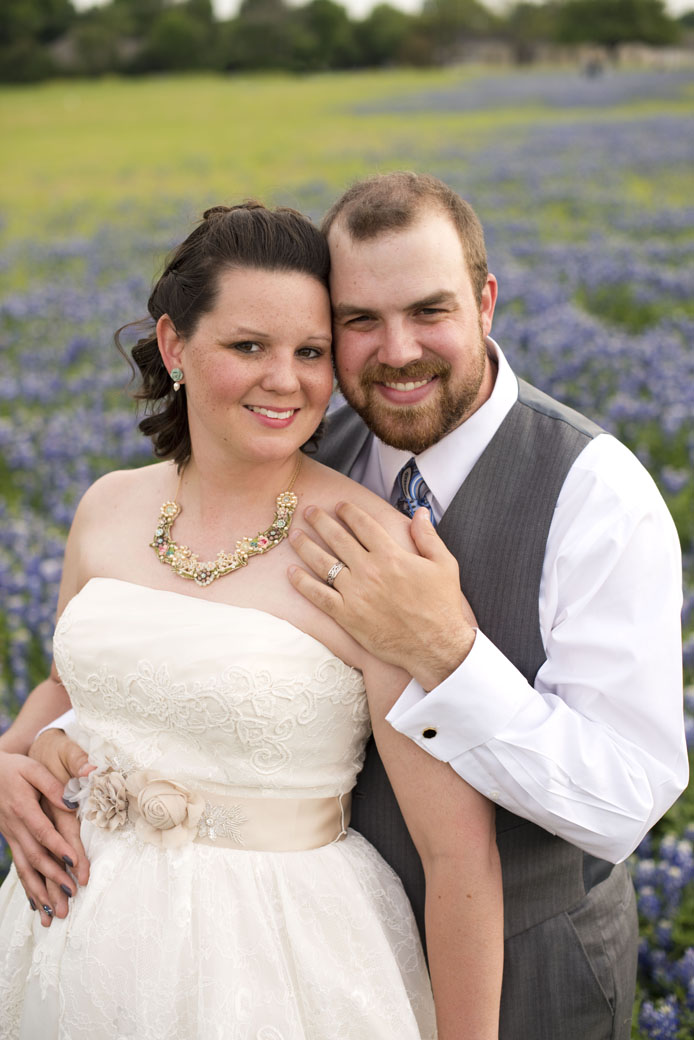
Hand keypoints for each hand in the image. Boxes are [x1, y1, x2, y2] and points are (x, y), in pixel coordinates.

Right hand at [29, 730, 93, 924]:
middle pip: (34, 857)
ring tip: (55, 912)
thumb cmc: (14, 768)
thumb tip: (72, 801)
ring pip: (25, 869)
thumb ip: (52, 786)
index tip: (74, 861)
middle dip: (53, 878)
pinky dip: (28, 888)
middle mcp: (14, 827)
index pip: (42, 832)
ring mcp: (10, 836)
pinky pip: (19, 868)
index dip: (58, 847)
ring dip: (40, 891)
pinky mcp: (11, 841)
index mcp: (22, 808)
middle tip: (71, 894)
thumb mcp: (32, 769)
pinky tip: (37, 905)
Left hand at [289, 502, 476, 689]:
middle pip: (338, 538)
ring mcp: (355, 593)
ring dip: (305, 546)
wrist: (435, 646)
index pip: (363, 525)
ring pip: (323, 563)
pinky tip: (291, 572)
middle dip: (321, 521)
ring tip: (294, 535)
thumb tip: (420, 512)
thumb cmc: (441, 605)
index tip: (339, 505)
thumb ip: (428, 536)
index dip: (349, 512)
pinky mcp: (347, 616)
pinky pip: (318, 596)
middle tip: (309, 511)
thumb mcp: (444, 564)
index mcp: (391, 555)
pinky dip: (302, 583)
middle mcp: (369, 570)